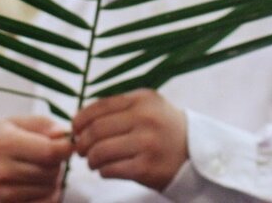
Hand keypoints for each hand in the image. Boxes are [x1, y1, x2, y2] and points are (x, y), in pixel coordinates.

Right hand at [0, 116, 70, 202]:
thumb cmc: (8, 136)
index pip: (48, 152)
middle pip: (51, 170)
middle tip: (50, 154)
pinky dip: (51, 193)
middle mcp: (1, 171)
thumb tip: (65, 136)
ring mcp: (3, 193)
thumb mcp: (23, 122)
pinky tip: (41, 182)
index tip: (70, 143)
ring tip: (42, 167)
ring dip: (55, 177)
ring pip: (50, 187)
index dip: (66, 148)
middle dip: (59, 161)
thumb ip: (47, 126)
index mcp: (4, 144)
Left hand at [73, 89, 187, 190]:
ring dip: (90, 159)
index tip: (75, 129)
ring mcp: (147, 143)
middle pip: (96, 130)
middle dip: (82, 142)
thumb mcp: (148, 107)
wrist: (196, 153)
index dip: (81, 119)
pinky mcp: (147, 167)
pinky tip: (107, 170)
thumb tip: (80, 119)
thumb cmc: (164, 129)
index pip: (100, 106)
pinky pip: (111, 170)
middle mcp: (146, 118)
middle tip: (81, 150)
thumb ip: (119, 108)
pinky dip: (103, 171)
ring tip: (93, 162)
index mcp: (143, 99)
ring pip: (100, 151)